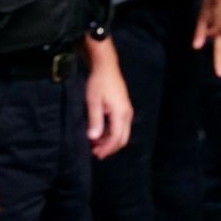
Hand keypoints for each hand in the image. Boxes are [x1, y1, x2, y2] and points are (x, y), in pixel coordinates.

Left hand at [83, 41, 132, 158]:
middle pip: (122, 139)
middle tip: (95, 153)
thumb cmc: (98, 83)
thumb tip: (93, 138)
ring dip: (110, 141)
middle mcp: (127, 114)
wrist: (106, 67)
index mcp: (120, 113)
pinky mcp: (124, 109)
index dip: (107, 148)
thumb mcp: (93, 102)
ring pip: (122, 133)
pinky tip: (100, 134)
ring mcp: (127, 111)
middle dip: (110, 148)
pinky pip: (120, 127)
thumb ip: (94, 120)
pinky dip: (111, 133)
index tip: (95, 154)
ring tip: (95, 145)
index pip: (116, 138)